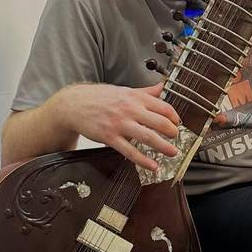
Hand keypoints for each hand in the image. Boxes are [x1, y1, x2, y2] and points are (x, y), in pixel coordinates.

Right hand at [55, 82, 180, 171]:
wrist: (74, 104)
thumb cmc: (99, 98)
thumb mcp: (124, 90)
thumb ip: (144, 91)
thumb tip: (161, 87)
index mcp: (135, 97)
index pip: (162, 106)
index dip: (174, 117)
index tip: (177, 123)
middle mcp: (130, 109)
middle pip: (159, 122)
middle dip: (172, 132)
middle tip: (177, 138)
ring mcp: (120, 124)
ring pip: (148, 137)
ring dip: (163, 146)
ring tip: (173, 153)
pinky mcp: (110, 137)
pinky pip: (130, 151)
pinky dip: (143, 160)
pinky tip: (152, 165)